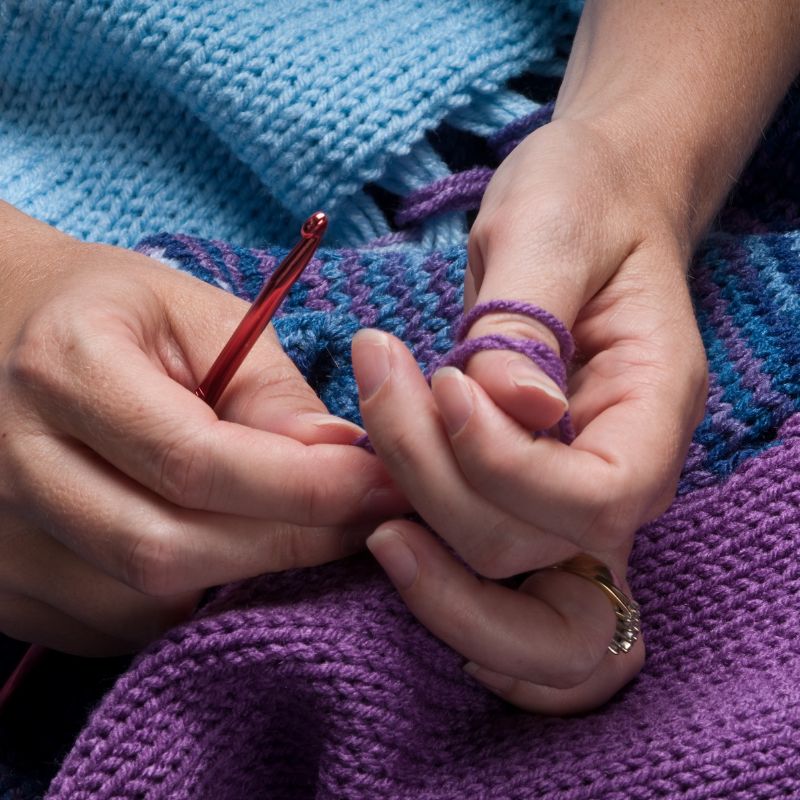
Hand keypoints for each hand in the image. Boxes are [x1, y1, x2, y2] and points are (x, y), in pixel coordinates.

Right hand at [0, 204, 404, 654]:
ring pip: (142, 603)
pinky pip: (112, 627)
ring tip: (291, 526)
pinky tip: (216, 547)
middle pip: (166, 549)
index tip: (379, 487)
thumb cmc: (116, 315)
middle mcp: (11, 461)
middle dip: (288, 545)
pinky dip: (185, 600)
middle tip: (361, 520)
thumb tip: (340, 459)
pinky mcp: (2, 583)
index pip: (195, 461)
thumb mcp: (200, 317)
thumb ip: (269, 389)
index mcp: (65, 368)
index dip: (304, 488)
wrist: (9, 336)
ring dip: (241, 575)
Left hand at [353, 117, 707, 712]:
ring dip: (412, 508)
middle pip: (524, 548)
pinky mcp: (517, 497)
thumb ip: (526, 323)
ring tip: (377, 398)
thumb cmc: (580, 203)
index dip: (503, 463)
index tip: (446, 383)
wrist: (587, 210)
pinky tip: (379, 486)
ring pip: (491, 573)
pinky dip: (421, 549)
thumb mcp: (551, 232)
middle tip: (383, 374)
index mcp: (652, 408)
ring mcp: (567, 498)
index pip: (594, 497)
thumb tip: (511, 411)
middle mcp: (620, 475)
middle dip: (431, 482)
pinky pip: (477, 568)